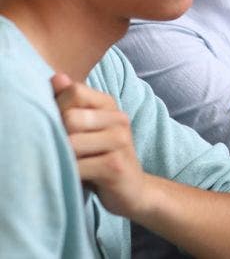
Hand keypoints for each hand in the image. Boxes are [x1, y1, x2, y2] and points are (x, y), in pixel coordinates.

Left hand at [52, 74, 148, 217]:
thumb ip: (72, 102)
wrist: (133, 190)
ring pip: (72, 143)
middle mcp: (119, 119)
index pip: (74, 91)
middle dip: (59, 136)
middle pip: (70, 117)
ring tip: (71, 163)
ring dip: (64, 157)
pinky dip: (70, 174)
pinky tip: (78, 177)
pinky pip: (78, 166)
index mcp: (110, 105)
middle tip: (65, 150)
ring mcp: (121, 142)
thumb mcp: (87, 127)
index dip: (57, 107)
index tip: (60, 125)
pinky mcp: (116, 166)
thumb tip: (57, 77)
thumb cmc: (102, 157)